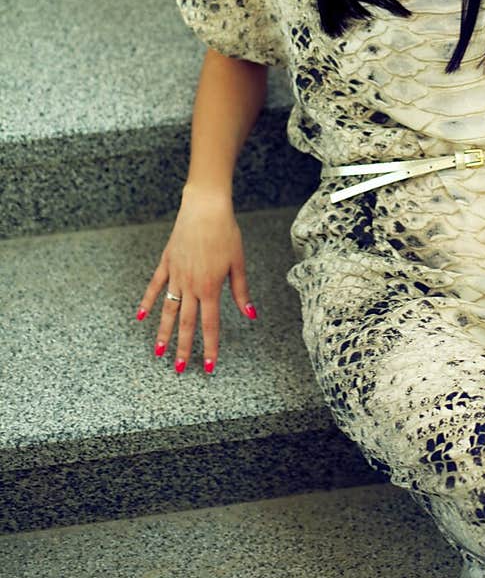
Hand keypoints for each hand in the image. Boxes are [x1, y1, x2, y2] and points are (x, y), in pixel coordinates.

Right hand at [135, 186, 256, 372]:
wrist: (205, 208)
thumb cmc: (226, 233)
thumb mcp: (238, 263)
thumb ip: (240, 291)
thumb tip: (250, 315)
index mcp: (211, 288)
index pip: (210, 325)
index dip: (210, 347)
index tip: (208, 366)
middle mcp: (191, 286)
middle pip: (186, 323)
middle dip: (184, 348)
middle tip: (180, 369)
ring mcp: (176, 275)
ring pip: (168, 310)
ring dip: (163, 332)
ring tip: (158, 353)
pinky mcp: (166, 263)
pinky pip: (154, 286)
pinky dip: (147, 302)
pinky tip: (140, 317)